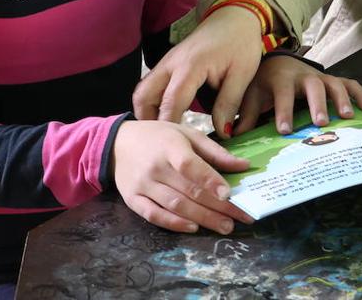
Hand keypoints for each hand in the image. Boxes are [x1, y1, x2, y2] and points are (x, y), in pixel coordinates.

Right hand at [111, 120, 253, 233]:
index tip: (229, 194)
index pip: (190, 165)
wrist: (117, 144)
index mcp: (170, 145)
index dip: (210, 180)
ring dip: (201, 218)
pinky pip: (153, 215)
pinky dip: (173, 223)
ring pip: (175, 205)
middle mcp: (155, 166)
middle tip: (240, 217)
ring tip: (224, 226)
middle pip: (188, 190)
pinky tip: (192, 227)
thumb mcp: (186, 134)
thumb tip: (244, 166)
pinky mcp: (132, 199)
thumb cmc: (158, 137)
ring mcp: (142, 185)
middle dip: (217, 206)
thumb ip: (214, 151)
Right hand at [132, 5, 263, 136]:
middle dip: (147, 120)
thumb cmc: (241, 43)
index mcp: (190, 66)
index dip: (169, 126)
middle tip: (159, 143)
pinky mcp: (168, 62)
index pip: (171, 102)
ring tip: (161, 133)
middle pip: (144, 95)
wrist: (235, 16)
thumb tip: (222, 132)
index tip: (171, 148)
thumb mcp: (242, 75)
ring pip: (143, 89)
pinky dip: (151, 101)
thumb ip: (229, 103)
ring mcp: (167, 61)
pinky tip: (164, 116)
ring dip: (147, 111)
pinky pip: (151, 84)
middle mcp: (171, 63)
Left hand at [234, 55, 361, 135]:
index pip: (282, 94)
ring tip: (347, 117)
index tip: (284, 130)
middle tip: (321, 123)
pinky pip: (349, 83)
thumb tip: (231, 137)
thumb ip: (245, 115)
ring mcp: (319, 77)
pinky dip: (359, 94)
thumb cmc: (262, 84)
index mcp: (279, 79)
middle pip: (312, 86)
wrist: (274, 61)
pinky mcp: (331, 80)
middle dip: (317, 104)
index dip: (283, 111)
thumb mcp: (251, 95)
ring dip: (341, 98)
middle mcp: (301, 76)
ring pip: (333, 83)